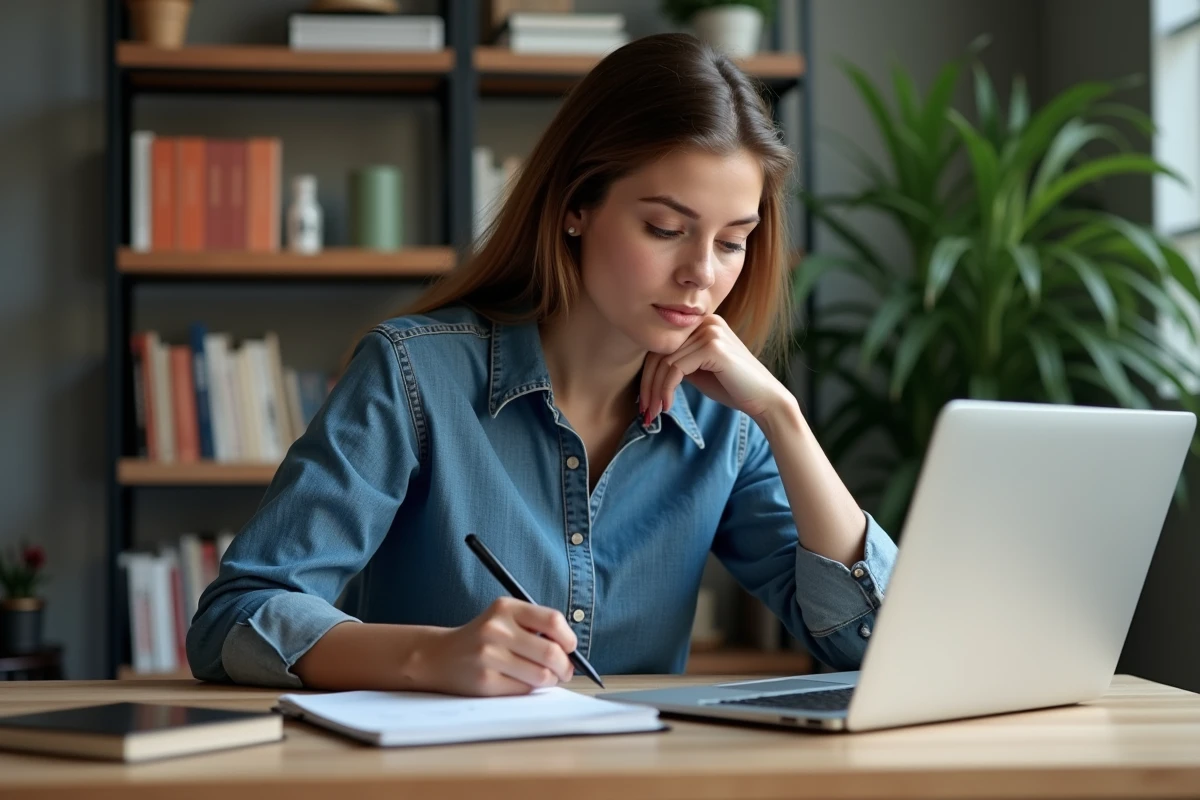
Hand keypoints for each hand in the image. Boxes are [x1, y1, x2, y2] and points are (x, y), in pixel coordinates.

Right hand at [410, 597, 576, 695]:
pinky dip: (530, 689)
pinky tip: (521, 682)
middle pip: (551, 652)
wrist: (440, 656)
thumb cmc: (483, 638)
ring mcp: (489, 656)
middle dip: (565, 666)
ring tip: (544, 677)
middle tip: (565, 671)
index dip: (569, 638)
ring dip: (550, 680)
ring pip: (541, 675)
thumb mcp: (504, 619)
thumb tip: (571, 651)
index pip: (552, 620)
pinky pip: (524, 690)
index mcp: (505, 608)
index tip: (570, 648)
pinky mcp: (485, 682)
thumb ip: (535, 626)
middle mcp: (496, 629)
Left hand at [641, 314, 787, 422]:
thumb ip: (677, 362)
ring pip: (665, 362)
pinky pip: (676, 368)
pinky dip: (666, 389)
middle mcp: (706, 322)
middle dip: (648, 384)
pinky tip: (667, 405)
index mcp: (703, 324)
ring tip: (653, 412)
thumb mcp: (698, 370)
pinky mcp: (713, 347)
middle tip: (644, 410)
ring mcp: (711, 332)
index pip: (663, 345)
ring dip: (655, 391)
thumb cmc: (732, 387)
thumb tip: (647, 370)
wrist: (765, 399)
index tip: (644, 400)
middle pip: (660, 351)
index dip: (648, 374)